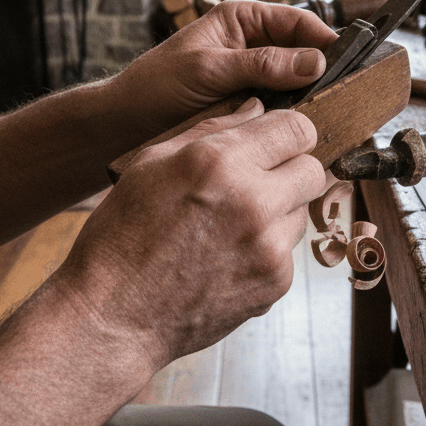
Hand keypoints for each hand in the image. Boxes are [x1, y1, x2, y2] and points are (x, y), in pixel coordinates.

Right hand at [55, 97, 326, 372]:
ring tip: (231, 225)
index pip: (298, 128)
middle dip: (292, 170)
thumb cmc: (122, 236)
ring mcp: (268, 246)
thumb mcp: (151, 164)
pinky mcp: (275, 282)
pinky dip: (266, 250)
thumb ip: (211, 130)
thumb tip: (255, 109)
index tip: (276, 141)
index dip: (289, 132)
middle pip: (313, 169)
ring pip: (302, 212)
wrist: (113, 317)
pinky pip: (288, 251)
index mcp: (219, 162)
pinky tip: (227, 257)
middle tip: (260, 181)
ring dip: (278, 211)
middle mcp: (253, 201)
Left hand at [108, 0, 336, 138]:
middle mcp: (251, 44)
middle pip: (302, 52)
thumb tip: (314, 62)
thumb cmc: (153, 85)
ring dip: (306, 97)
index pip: (297, 21)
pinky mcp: (248, 104)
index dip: (324, 38)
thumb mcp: (208, 70)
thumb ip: (261, 65)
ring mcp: (251, 76)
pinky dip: (290, 116)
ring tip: (325, 113)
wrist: (124, 124)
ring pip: (295, 82)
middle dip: (320, 71)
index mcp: (241, 20)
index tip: (347, 60)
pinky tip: (300, 129)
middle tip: (342, 93)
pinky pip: (280, 106)